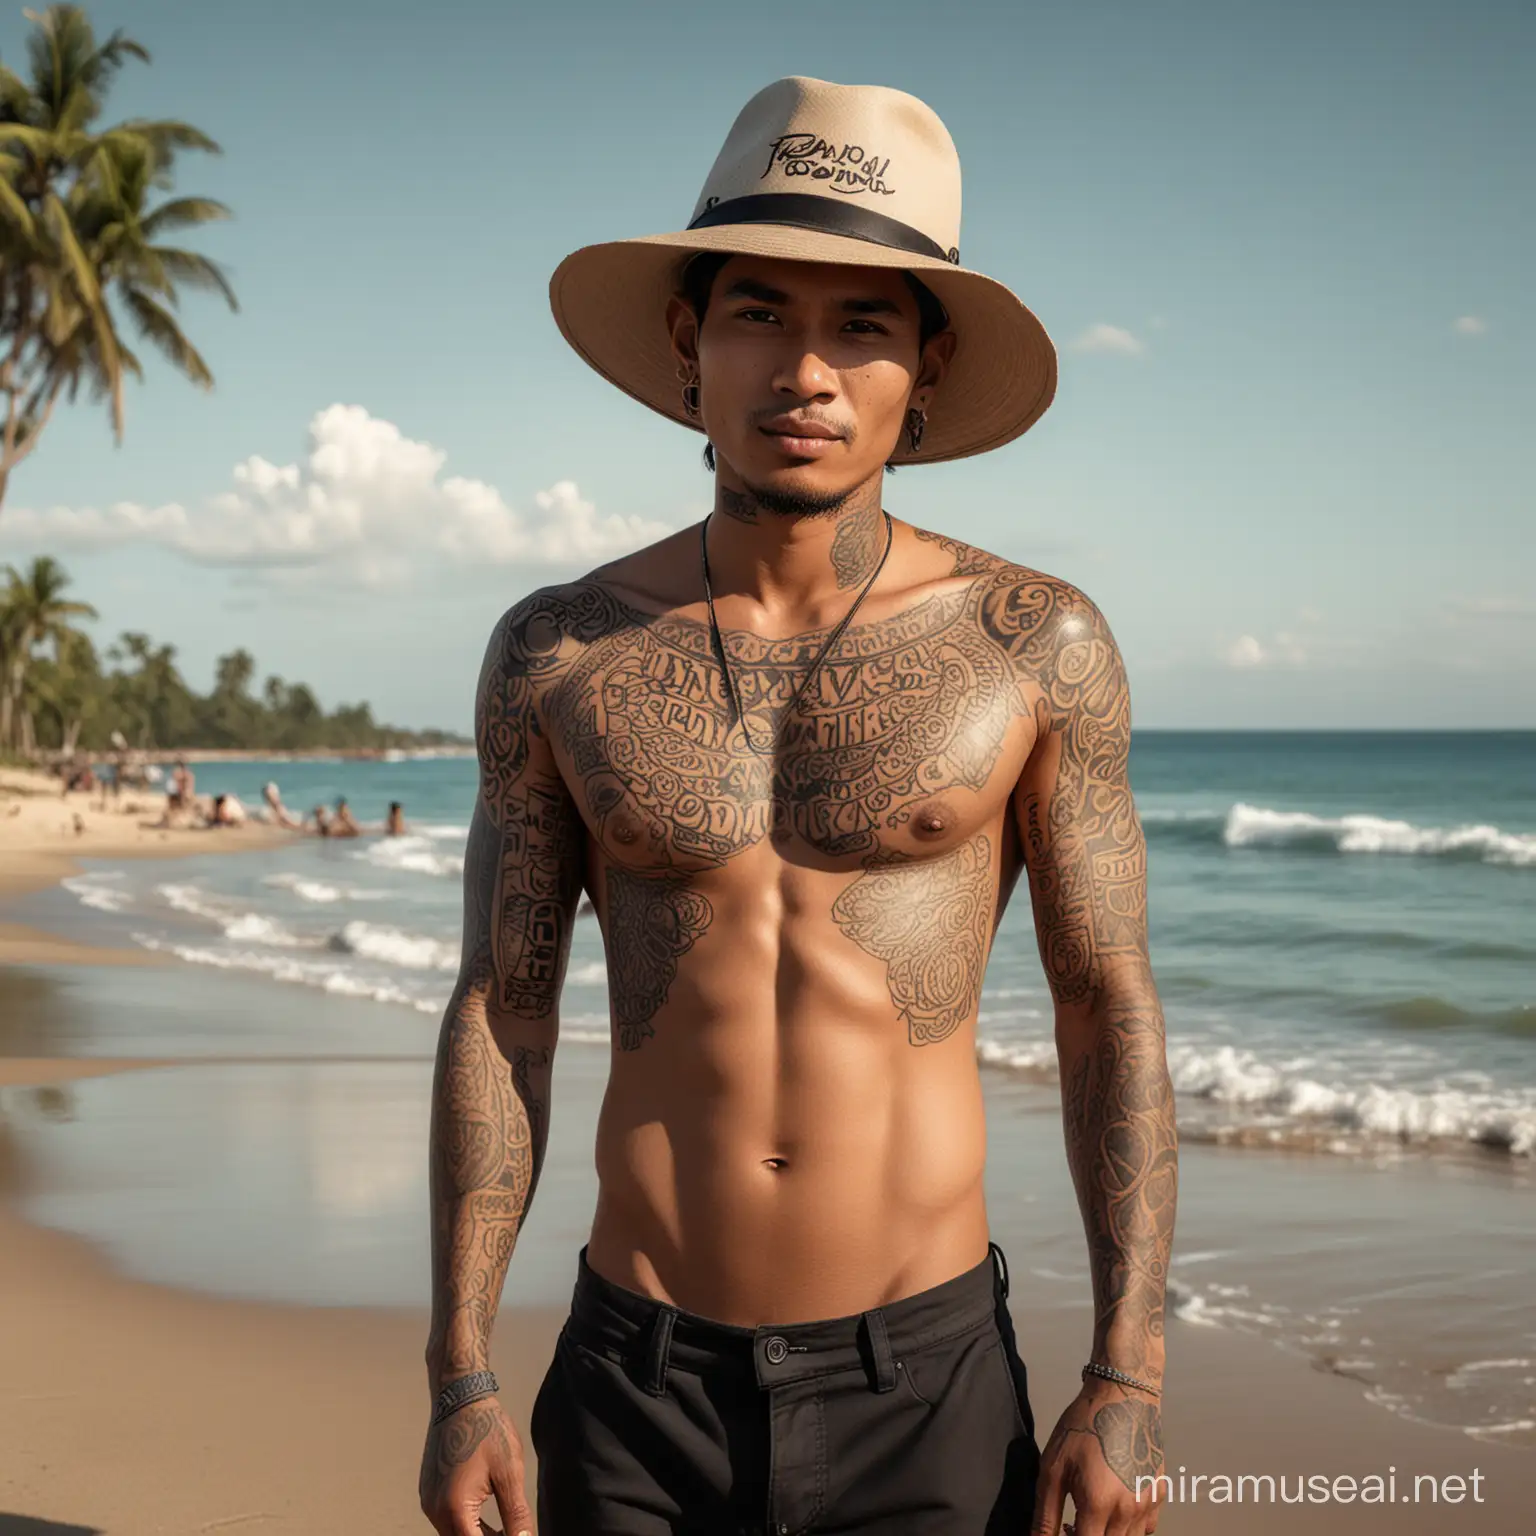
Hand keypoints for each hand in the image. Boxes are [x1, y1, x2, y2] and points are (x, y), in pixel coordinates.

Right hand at [419, 1395, 532, 1535]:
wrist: (460, 1397)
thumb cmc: (487, 1430)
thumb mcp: (509, 1473)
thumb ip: (516, 1514)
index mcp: (455, 1509)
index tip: (519, 1535)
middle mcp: (435, 1511)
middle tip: (514, 1532)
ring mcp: (429, 1501)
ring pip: (454, 1534)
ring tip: (506, 1530)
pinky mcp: (429, 1492)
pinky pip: (448, 1520)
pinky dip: (467, 1525)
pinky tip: (488, 1521)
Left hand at [1030, 1379, 1165, 1535]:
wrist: (1122, 1396)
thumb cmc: (1083, 1426)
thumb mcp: (1053, 1468)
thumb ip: (1046, 1514)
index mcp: (1098, 1504)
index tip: (1062, 1531)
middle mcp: (1128, 1511)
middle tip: (1072, 1524)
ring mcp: (1147, 1504)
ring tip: (1090, 1516)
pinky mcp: (1159, 1495)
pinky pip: (1146, 1528)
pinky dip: (1129, 1528)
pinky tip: (1114, 1508)